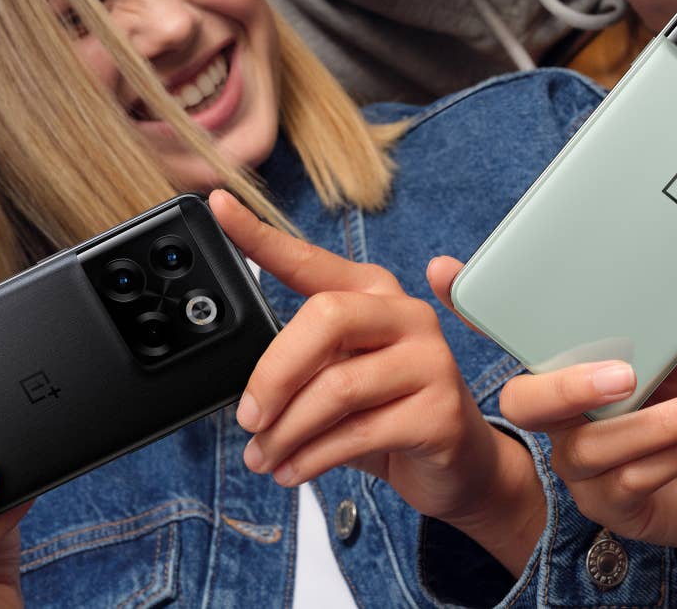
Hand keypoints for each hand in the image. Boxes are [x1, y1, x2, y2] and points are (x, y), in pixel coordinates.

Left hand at [208, 191, 544, 573]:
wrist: (458, 464)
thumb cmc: (388, 413)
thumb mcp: (339, 379)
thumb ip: (303, 367)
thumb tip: (247, 395)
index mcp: (372, 294)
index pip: (309, 260)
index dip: (261, 235)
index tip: (218, 207)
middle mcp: (406, 314)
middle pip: (325, 318)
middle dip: (274, 373)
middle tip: (248, 417)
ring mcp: (430, 359)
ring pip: (337, 387)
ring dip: (287, 433)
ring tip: (265, 456)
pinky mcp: (439, 410)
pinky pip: (358, 433)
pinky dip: (313, 458)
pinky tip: (293, 470)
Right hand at [429, 257, 676, 607]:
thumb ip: (653, 320)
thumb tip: (642, 278)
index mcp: (568, 366)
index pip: (511, 334)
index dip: (470, 305)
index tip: (445, 272)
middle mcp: (561, 418)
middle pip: (522, 404)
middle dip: (565, 387)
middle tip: (624, 374)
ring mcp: (580, 467)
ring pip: (588, 447)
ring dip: (659, 423)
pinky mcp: (612, 507)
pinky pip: (627, 481)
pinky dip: (674, 450)